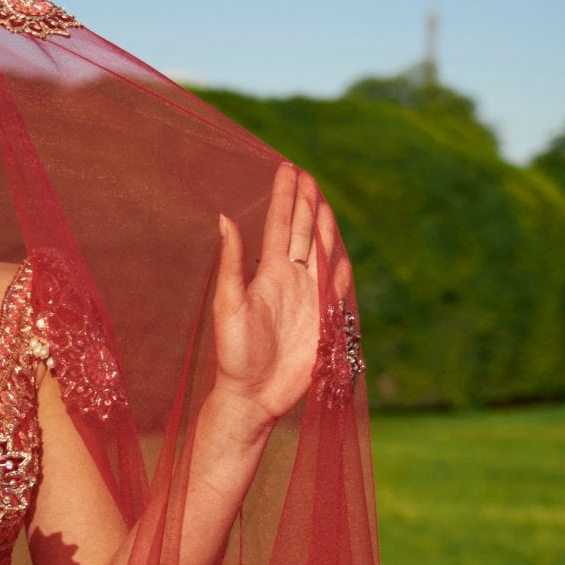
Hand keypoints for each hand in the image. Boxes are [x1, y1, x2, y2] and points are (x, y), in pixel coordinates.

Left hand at [211, 160, 349, 429]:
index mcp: (267, 273)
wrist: (253, 395)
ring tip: (322, 202)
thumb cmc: (234, 354)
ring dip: (322, 228)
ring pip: (319, 254)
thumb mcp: (228, 305)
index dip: (284, 198)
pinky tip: (339, 253)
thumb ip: (232, 263)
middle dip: (305, 204)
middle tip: (306, 174)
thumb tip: (224, 218)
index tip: (287, 168)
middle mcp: (289, 280)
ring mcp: (308, 299)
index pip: (278, 225)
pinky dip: (340, 269)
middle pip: (300, 232)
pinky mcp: (323, 320)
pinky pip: (336, 288)